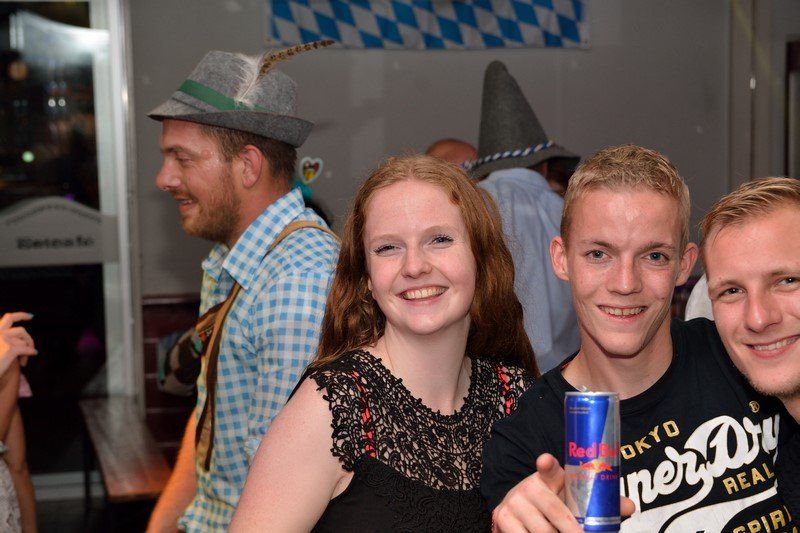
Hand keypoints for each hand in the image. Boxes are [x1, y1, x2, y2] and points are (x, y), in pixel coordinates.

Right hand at [0, 313, 36, 375]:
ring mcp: (4, 340)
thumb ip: (5, 339)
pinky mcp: (10, 350)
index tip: (31, 316)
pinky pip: (26, 349)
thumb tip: (21, 338)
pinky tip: (34, 353)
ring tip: (24, 360)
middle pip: (21, 331)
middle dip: (28, 339)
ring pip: (24, 341)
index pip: (9, 318)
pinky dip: (31, 352)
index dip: (21, 315)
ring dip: (27, 349)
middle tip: (32, 347)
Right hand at [492, 453, 634, 532]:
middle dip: (573, 531)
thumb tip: (629, 506)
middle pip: (556, 514)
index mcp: (548, 478)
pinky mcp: (502, 518)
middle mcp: (528, 487)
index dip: (547, 464)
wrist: (519, 510)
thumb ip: (598, 502)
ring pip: (542, 532)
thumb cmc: (552, 504)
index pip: (548, 467)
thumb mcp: (571, 499)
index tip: (545, 461)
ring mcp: (513, 503)